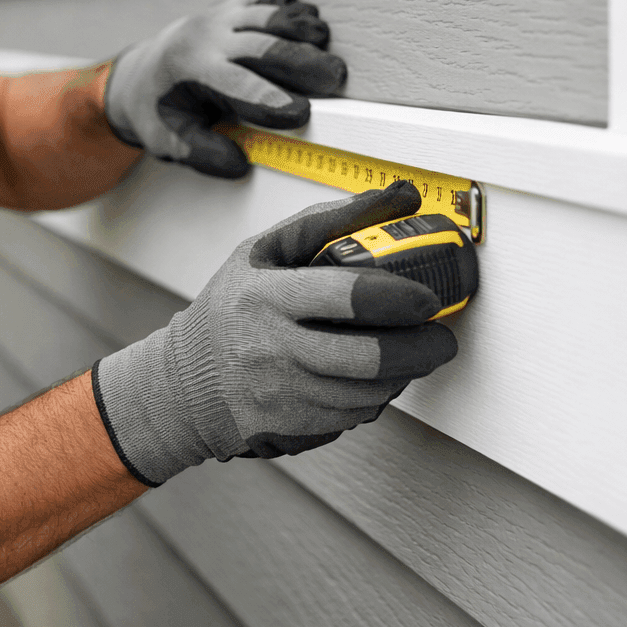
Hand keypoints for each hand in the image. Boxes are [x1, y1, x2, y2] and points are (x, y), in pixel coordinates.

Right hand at [92, 182, 458, 485]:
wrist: (186, 384)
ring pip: (371, 393)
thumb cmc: (230, 309)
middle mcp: (273, 349)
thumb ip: (331, 220)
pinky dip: (377, 396)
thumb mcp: (265, 251)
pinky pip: (355, 415)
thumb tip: (400, 198)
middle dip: (423, 348)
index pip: (349, 296)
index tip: (426, 297)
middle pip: (371, 357)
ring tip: (411, 353)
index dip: (401, 297)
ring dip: (405, 374)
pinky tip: (375, 377)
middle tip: (440, 336)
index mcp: (266, 296)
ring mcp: (284, 396)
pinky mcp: (294, 428)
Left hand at [103, 0, 346, 177]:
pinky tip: (310, 23)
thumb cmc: (160, 110)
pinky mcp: (234, 7)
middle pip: (263, 45)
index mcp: (191, 71)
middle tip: (335, 77)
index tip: (301, 112)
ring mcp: (222, 17)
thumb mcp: (168, 142)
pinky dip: (292, 9)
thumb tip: (238, 164)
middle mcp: (208, 38)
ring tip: (328, 48)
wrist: (142, 72)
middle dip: (301, 61)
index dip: (271, 99)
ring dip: (303, 30)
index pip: (237, 86)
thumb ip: (203, 154)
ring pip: (270, 16)